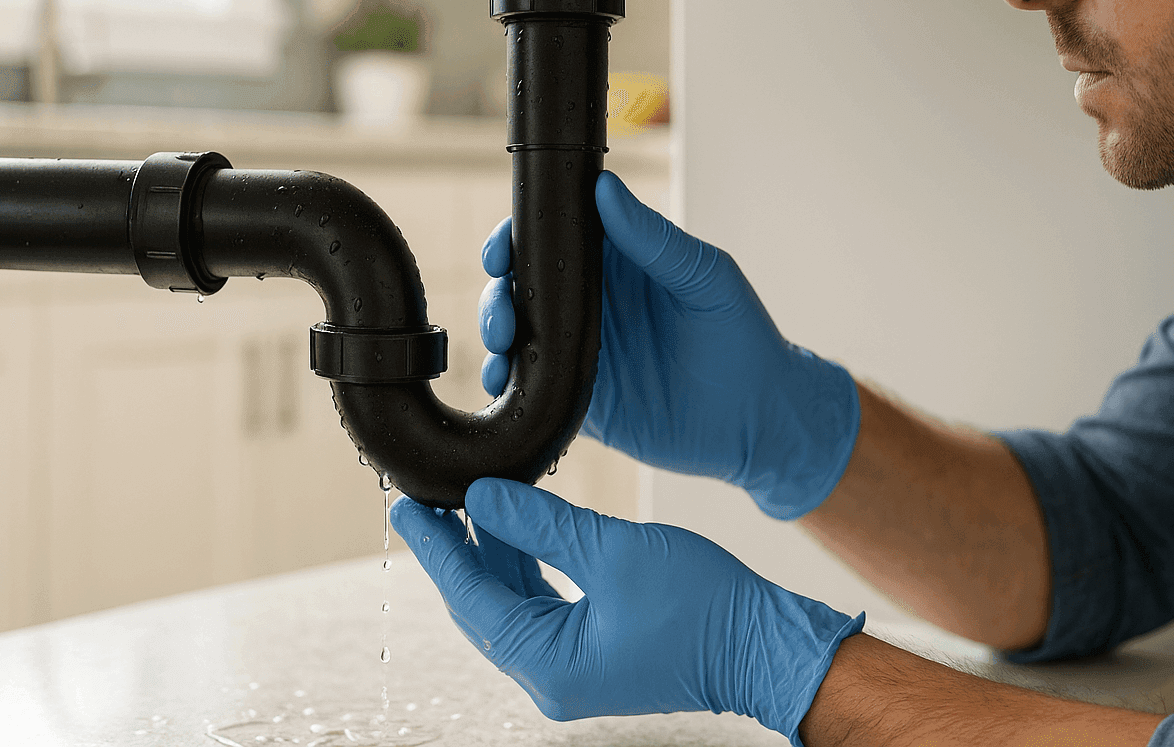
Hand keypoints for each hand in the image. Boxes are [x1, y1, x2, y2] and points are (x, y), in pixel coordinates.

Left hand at [390, 480, 863, 743]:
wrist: (765, 646)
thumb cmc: (704, 607)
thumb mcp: (614, 551)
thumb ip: (543, 523)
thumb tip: (484, 497)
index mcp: (549, 664)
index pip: (470, 599)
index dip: (437, 549)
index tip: (407, 508)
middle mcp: (551, 676)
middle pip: (484, 605)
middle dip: (459, 550)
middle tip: (432, 497)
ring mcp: (573, 667)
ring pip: (512, 603)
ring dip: (495, 553)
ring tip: (476, 500)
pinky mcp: (594, 652)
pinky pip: (542, 606)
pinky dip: (529, 565)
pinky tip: (523, 526)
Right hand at [478, 170, 860, 519]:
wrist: (762, 418)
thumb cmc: (742, 336)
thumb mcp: (703, 277)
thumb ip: (654, 238)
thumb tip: (604, 188)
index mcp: (616, 263)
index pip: (551, 238)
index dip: (516, 238)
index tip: (502, 250)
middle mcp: (590, 305)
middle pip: (521, 288)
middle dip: (497, 294)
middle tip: (504, 314)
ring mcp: (581, 354)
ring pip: (517, 338)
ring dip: (496, 338)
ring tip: (502, 348)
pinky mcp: (581, 402)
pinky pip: (529, 391)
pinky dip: (507, 387)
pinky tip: (506, 386)